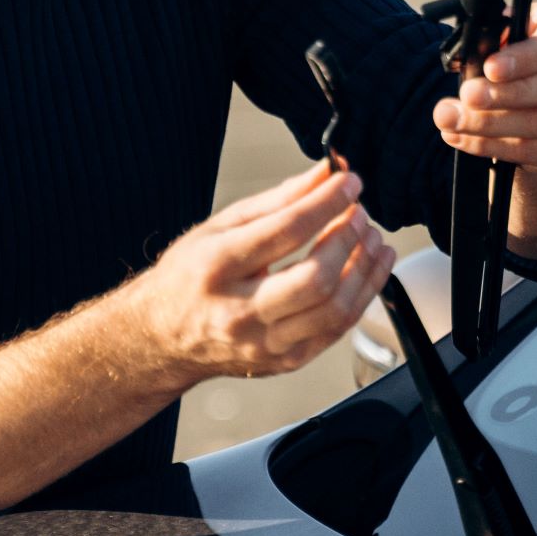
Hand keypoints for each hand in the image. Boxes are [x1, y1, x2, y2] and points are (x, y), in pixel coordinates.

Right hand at [122, 161, 396, 384]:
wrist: (162, 338)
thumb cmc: (190, 275)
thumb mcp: (221, 227)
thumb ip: (279, 200)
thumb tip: (326, 173)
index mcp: (217, 267)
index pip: (285, 231)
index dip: (327, 202)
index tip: (349, 182)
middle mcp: (240, 312)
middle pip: (315, 280)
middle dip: (349, 239)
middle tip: (360, 214)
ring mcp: (264, 344)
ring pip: (335, 311)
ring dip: (366, 270)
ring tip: (374, 238)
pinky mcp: (284, 362)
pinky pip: (337, 331)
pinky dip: (362, 296)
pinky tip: (369, 269)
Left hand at [432, 1, 536, 175]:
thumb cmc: (521, 55)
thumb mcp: (510, 33)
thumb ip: (495, 37)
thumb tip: (469, 55)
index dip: (525, 57)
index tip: (490, 68)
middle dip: (506, 95)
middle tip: (467, 97)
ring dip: (491, 125)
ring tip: (452, 120)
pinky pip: (535, 151)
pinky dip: (492, 146)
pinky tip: (462, 138)